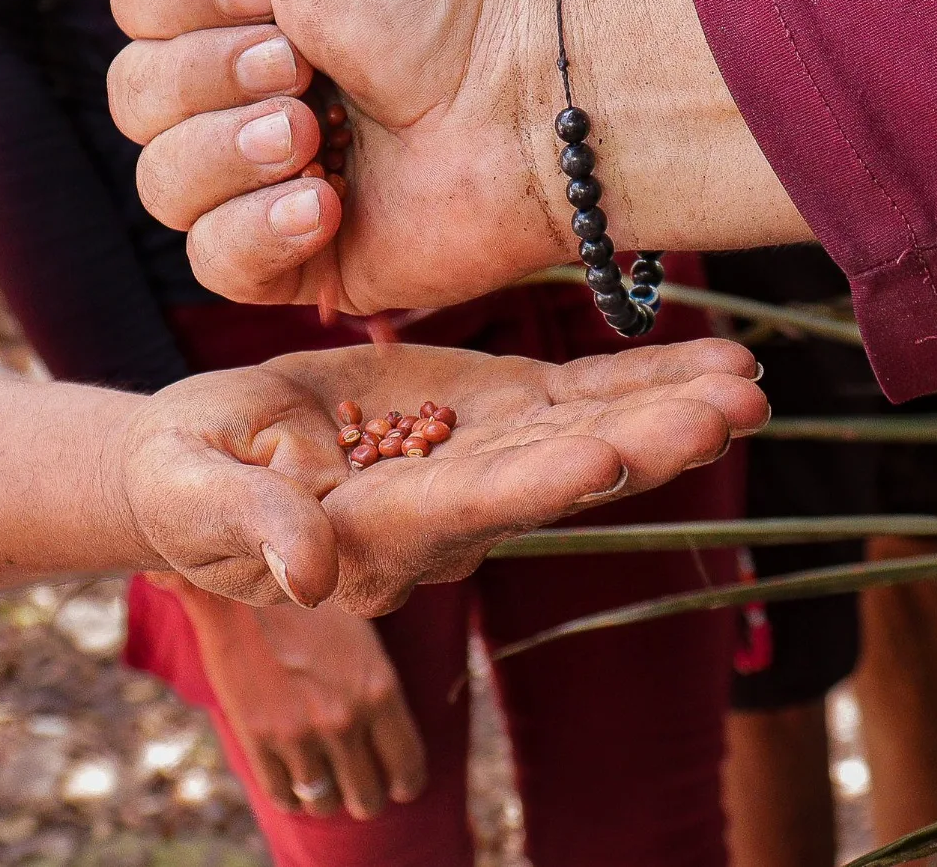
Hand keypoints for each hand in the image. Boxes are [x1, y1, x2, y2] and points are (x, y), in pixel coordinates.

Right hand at [63, 0, 802, 314]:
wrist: (529, 94)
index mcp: (243, 10)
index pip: (133, 12)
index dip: (188, 2)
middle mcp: (247, 94)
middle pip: (132, 100)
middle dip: (214, 75)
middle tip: (306, 63)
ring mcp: (272, 184)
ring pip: (161, 187)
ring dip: (235, 150)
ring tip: (318, 132)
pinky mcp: (303, 263)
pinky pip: (215, 263)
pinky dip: (260, 229)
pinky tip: (326, 204)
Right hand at [107, 339, 764, 615]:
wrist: (209, 461)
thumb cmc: (185, 481)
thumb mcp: (195, 495)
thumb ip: (252, 522)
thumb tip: (313, 574)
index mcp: (375, 528)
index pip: (463, 510)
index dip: (532, 485)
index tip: (603, 455)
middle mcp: (449, 507)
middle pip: (554, 477)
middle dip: (641, 447)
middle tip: (725, 415)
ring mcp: (478, 458)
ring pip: (585, 434)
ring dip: (667, 410)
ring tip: (750, 384)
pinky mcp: (490, 413)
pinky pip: (577, 399)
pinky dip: (644, 380)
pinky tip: (718, 362)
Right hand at [161, 577, 425, 819]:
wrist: (240, 588)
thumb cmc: (306, 602)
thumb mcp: (361, 635)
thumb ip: (376, 685)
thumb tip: (389, 728)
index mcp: (378, 689)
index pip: (407, 767)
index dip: (405, 783)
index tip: (399, 784)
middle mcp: (344, 719)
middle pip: (367, 797)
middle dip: (365, 794)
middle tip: (358, 783)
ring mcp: (298, 733)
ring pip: (324, 803)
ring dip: (325, 795)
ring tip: (322, 778)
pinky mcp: (257, 738)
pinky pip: (282, 795)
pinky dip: (290, 794)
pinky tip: (291, 777)